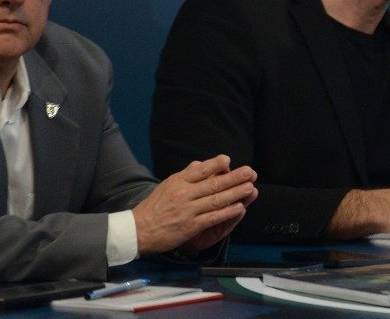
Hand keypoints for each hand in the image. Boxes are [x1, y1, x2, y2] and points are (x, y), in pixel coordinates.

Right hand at [132, 155, 257, 253]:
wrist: (138, 230)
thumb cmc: (155, 206)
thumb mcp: (168, 184)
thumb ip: (186, 175)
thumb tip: (201, 163)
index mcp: (178, 181)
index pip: (199, 170)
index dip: (215, 165)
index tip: (228, 160)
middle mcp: (184, 194)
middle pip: (213, 184)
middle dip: (234, 178)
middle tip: (250, 172)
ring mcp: (188, 210)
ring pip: (216, 200)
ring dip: (235, 194)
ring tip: (250, 187)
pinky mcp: (191, 226)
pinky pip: (213, 217)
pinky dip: (227, 212)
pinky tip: (239, 208)